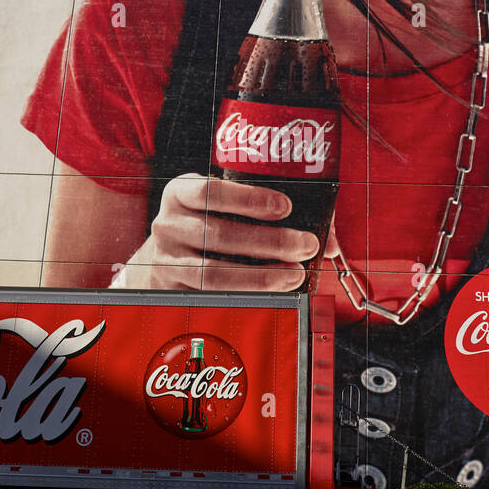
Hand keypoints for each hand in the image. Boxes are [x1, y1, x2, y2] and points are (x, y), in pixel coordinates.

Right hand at [111, 173, 319, 290]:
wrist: (158, 258)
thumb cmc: (206, 225)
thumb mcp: (223, 207)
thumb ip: (274, 213)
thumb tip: (330, 241)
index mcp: (181, 193)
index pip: (210, 191)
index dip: (249, 198)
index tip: (285, 207)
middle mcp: (168, 224)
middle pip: (219, 235)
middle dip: (269, 242)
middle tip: (304, 246)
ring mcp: (165, 260)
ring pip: (213, 273)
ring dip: (260, 277)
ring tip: (294, 274)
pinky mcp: (170, 290)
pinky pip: (210, 296)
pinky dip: (245, 296)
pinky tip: (271, 293)